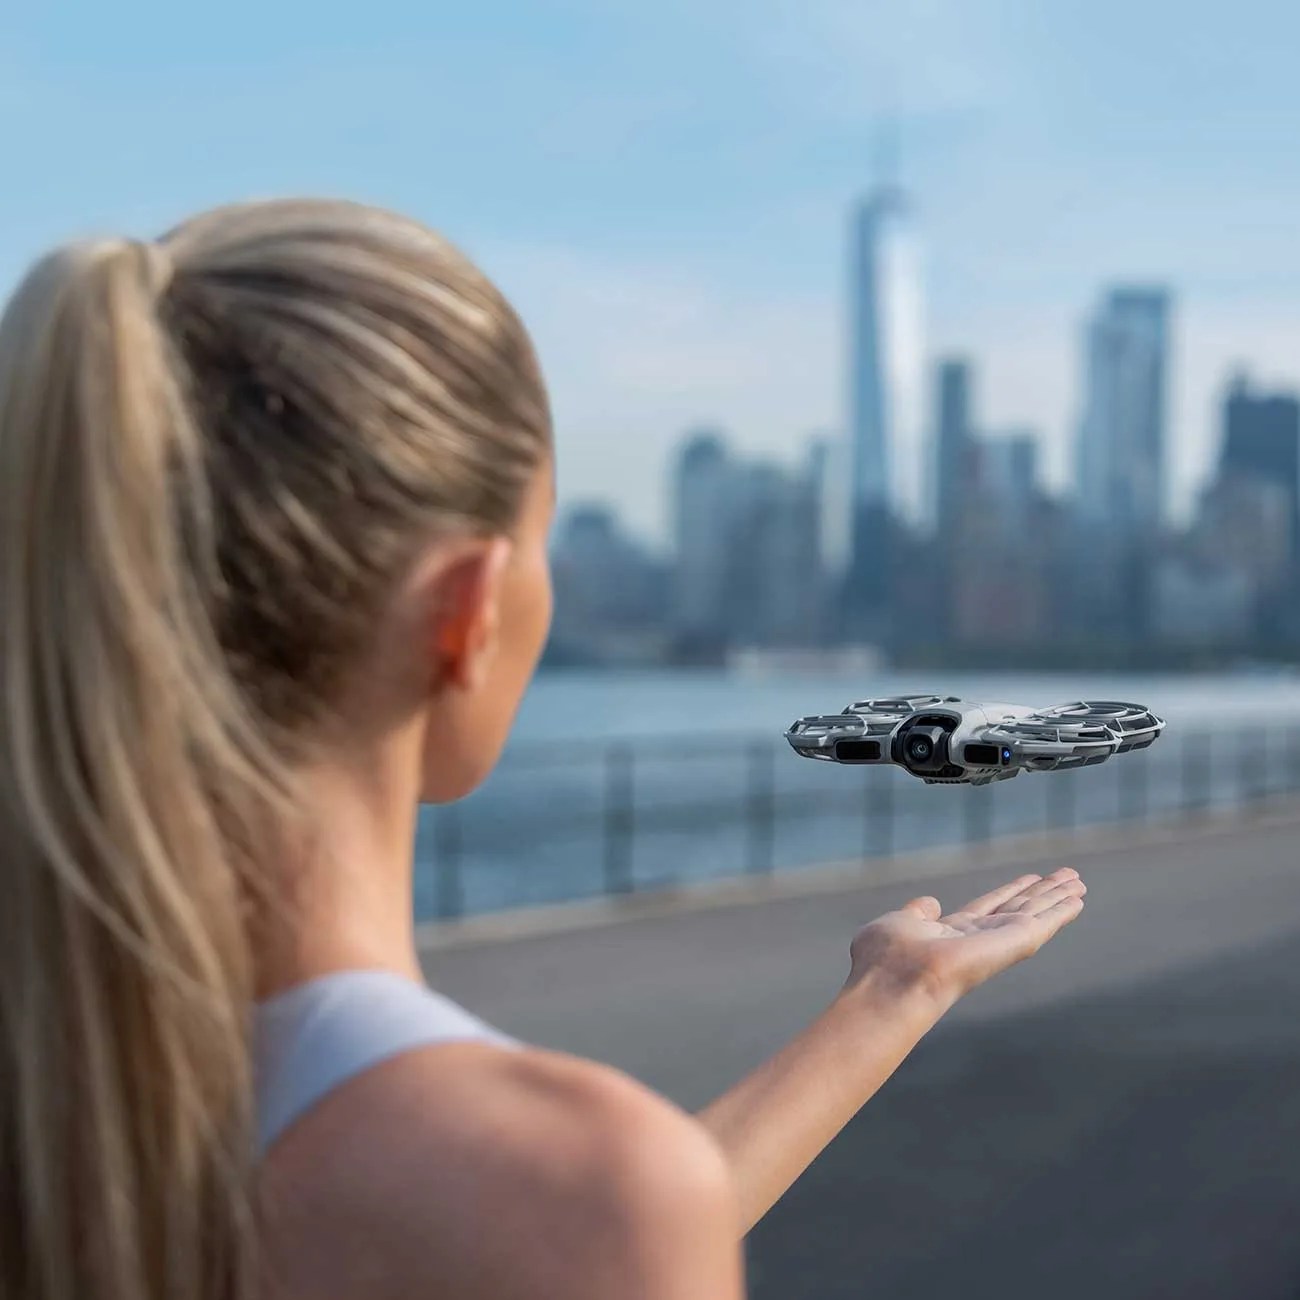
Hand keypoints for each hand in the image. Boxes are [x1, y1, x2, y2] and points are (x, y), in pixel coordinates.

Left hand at [844, 869, 1086, 1009]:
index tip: (1030, 878)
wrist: (897, 983)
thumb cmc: (886, 959)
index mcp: (952, 933)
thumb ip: (917, 914)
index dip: (1009, 892)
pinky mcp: (1013, 944)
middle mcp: (980, 938)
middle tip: (1069, 877)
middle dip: (1042, 893)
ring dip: (1057, 898)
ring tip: (1079, 882)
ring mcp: (998, 942)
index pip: (989, 907)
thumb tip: (929, 903)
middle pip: (1019, 909)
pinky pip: (1042, 923)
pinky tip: (1077, 900)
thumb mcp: (899, 924)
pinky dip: (1060, 911)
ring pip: (1035, 913)